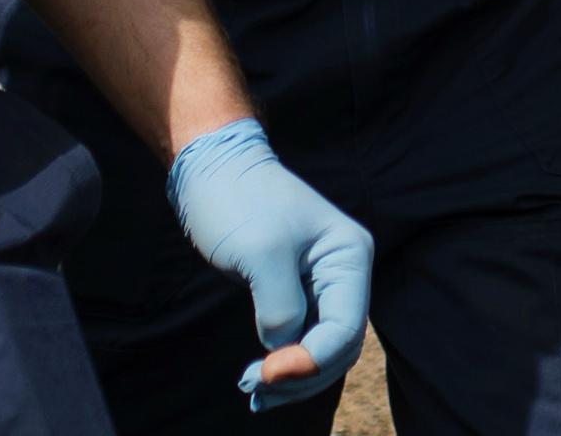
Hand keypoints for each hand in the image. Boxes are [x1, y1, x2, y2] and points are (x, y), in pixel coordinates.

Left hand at [168, 119, 372, 412]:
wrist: (212, 170)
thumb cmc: (237, 201)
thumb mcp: (260, 253)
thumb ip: (280, 308)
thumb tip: (284, 352)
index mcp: (348, 255)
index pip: (344, 329)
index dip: (310, 362)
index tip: (263, 375)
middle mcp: (344, 272)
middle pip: (339, 345)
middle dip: (302, 375)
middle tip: (254, 390)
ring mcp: (322, 284)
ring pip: (322, 348)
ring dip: (292, 376)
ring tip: (252, 390)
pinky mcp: (297, 292)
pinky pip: (302, 339)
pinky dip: (283, 363)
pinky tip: (258, 378)